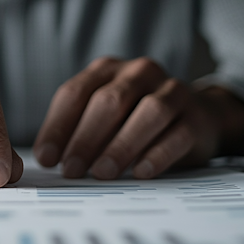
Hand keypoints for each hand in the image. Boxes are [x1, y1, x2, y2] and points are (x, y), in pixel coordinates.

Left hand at [33, 57, 243, 178]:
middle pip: (108, 101)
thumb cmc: (135, 120)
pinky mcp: (196, 116)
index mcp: (107, 70)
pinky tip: (139, 172)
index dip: (58, 126)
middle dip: (86, 138)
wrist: (196, 117)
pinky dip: (156, 154)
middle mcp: (139, 73)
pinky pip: (177, 134)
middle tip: (71, 170)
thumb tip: (48, 159)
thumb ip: (77, 130)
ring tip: (101, 173)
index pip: (75, 93)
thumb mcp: (104, 117)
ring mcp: (171, 91)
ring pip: (148, 112)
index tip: (46, 158)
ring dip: (121, 145)